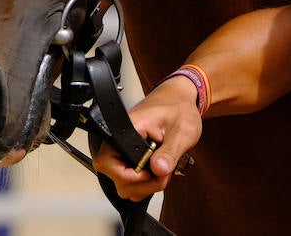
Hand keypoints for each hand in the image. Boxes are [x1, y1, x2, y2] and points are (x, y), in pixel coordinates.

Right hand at [92, 75, 202, 199]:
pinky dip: (146, 184)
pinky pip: (131, 183)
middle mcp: (118, 142)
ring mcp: (122, 153)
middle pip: (118, 181)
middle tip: (164, 170)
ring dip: (147, 185)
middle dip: (145, 184)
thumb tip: (158, 170)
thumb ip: (170, 151)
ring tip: (162, 168)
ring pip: (125, 186)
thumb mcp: (182, 130)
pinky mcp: (128, 160)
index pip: (108, 163)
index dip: (133, 175)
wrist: (179, 103)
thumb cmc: (179, 110)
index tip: (153, 172)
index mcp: (126, 129)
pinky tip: (157, 169)